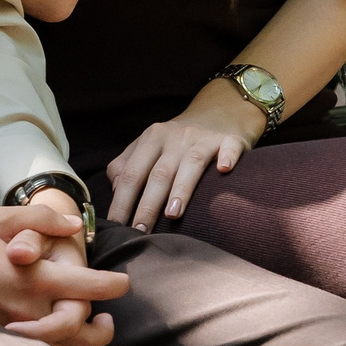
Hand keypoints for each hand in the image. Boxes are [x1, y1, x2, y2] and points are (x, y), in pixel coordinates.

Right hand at [0, 203, 127, 345]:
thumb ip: (39, 220)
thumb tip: (73, 226)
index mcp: (28, 277)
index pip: (82, 288)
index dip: (110, 286)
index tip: (123, 283)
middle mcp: (23, 308)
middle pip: (78, 332)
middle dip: (100, 330)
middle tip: (108, 319)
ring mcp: (10, 327)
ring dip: (78, 340)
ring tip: (87, 327)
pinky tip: (56, 334)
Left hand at [106, 85, 265, 231]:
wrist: (215, 114)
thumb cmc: (175, 142)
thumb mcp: (146, 148)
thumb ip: (125, 167)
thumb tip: (116, 191)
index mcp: (151, 139)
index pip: (132, 173)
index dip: (123, 201)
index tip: (117, 227)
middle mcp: (175, 137)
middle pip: (159, 173)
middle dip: (148, 204)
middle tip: (141, 231)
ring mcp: (202, 138)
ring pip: (190, 163)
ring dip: (181, 189)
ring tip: (172, 214)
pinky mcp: (229, 139)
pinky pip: (228, 147)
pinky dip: (227, 157)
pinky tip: (224, 169)